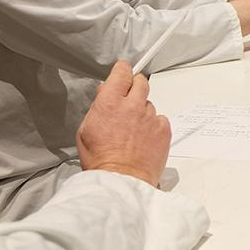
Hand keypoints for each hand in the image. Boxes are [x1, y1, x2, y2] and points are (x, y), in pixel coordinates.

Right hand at [76, 61, 170, 186]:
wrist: (121, 179)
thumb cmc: (100, 159)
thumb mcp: (86, 130)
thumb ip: (97, 107)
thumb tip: (104, 92)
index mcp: (110, 103)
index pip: (121, 74)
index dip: (123, 70)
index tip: (124, 70)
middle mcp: (132, 105)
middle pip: (141, 82)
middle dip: (135, 86)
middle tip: (129, 98)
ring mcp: (150, 117)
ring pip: (149, 104)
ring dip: (143, 111)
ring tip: (134, 129)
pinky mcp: (164, 129)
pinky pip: (160, 119)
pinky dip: (153, 125)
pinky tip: (144, 138)